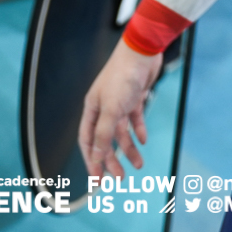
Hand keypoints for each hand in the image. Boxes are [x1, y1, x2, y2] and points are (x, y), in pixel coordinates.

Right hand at [80, 39, 163, 178]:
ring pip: (121, 132)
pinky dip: (139, 130)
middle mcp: (103, 107)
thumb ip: (103, 134)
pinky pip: (135, 119)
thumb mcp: (112, 109)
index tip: (97, 180)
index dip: (92, 160)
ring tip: (139, 165)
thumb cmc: (123, 78)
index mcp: (92, 109)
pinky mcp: (134, 97)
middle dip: (111, 160)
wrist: (142, 52)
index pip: (88, 141)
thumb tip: (95, 157)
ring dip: (129, 149)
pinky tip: (144, 140)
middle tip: (120, 178)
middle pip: (104, 140)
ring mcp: (119, 103)